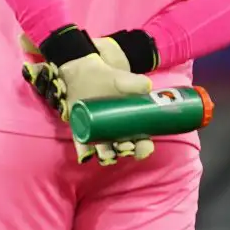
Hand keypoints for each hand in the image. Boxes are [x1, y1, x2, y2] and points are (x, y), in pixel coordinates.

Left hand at [20, 29, 154, 165]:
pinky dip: (84, 152)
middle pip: (124, 148)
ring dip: (107, 154)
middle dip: (126, 151)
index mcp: (132, 123)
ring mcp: (99, 133)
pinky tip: (85, 156)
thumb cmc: (107, 77)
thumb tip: (147, 86)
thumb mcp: (120, 78)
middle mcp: (116, 132)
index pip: (142, 141)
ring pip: (105, 150)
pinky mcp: (81, 131)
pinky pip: (83, 145)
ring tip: (108, 154)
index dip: (144, 148)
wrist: (82, 73)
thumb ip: (133, 81)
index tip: (144, 148)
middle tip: (126, 147)